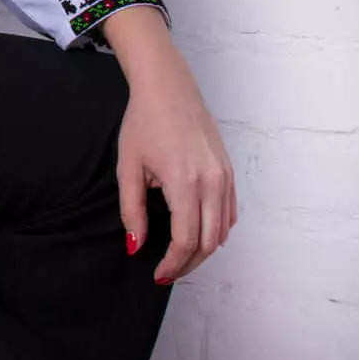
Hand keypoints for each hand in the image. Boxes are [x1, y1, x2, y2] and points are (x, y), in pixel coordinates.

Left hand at [116, 51, 237, 283]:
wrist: (167, 85)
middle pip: (209, 243)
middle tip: (169, 271)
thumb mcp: (128, 165)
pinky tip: (199, 231)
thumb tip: (136, 245)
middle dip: (189, 263)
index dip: (172, 263)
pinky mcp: (228, 170)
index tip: (158, 273)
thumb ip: (132, 209)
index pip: (186, 240)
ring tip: (180, 255)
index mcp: (185, 183)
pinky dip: (217, 230)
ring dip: (204, 249)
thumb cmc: (143, 120)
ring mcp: (224, 177)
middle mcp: (212, 183)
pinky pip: (229, 212)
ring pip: (223, 231)